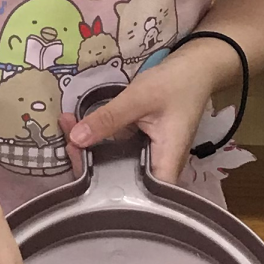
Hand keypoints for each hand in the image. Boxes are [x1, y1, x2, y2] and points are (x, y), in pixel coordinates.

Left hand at [67, 44, 230, 183]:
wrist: (197, 67)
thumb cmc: (177, 83)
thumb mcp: (139, 98)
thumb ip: (109, 118)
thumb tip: (76, 138)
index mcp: (165, 164)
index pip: (135, 196)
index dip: (105, 193)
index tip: (80, 175)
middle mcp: (159, 168)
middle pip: (119, 182)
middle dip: (89, 167)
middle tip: (67, 145)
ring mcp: (150, 157)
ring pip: (115, 165)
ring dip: (90, 150)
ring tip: (67, 130)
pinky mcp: (142, 146)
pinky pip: (116, 149)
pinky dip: (98, 138)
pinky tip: (78, 125)